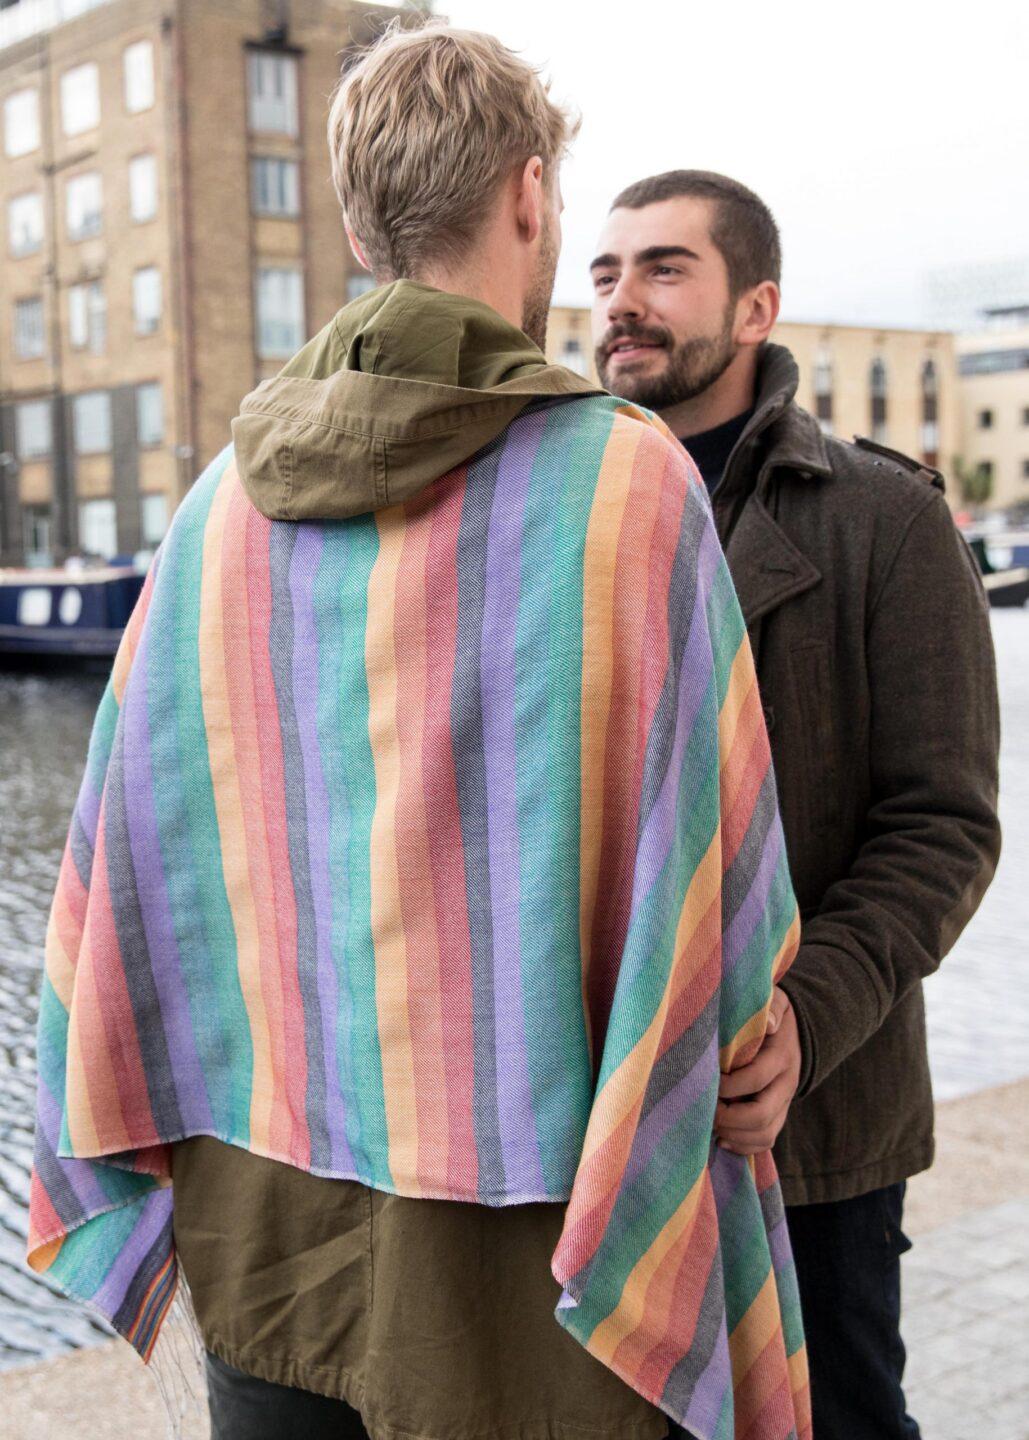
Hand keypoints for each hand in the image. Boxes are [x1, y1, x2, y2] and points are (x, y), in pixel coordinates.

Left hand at [714, 988, 800, 1154]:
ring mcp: (784, 1103)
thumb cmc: (770, 1014)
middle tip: (705, 1110)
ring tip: (710, 1126)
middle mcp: (786, 1084)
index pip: (756, 1078)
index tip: (709, 1080)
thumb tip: (770, 1023)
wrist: (795, 1032)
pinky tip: (721, 1139)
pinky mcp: (778, 1115)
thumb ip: (772, 1009)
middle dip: (728, 1118)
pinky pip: (766, 1141)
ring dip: (734, 1136)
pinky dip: (743, 1147)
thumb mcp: (774, 1002)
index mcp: (781, 1056)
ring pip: (765, 1134)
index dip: (729, 1085)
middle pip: (761, 1115)